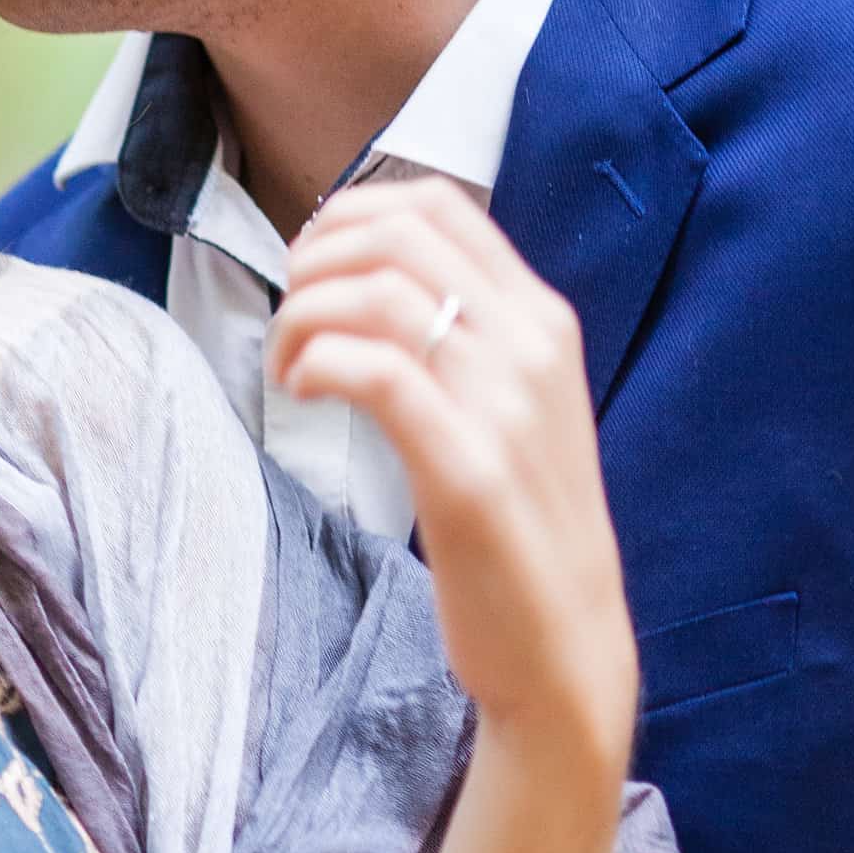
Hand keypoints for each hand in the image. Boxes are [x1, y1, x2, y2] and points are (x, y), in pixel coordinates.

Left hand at [269, 175, 635, 771]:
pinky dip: (318, 364)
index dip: (349, 215)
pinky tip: (303, 393)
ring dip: (304, 317)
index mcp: (542, 321)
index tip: (310, 267)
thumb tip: (369, 281)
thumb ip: (463, 339)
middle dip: (315, 260)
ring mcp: (507, 406)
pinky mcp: (470, 469)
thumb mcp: (511, 409)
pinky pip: (376, 372)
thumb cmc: (518, 529)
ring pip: (377, 294)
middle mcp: (532, 346)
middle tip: (288, 320)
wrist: (565, 646)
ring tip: (288, 370)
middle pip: (397, 235)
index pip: (437, 205)